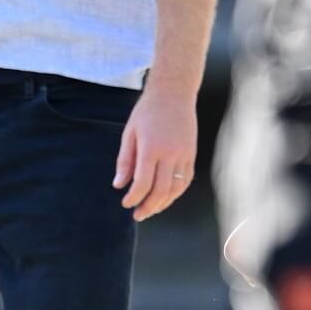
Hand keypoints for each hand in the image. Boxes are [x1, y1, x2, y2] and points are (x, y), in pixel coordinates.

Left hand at [113, 84, 196, 221]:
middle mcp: (170, 154)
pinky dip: (175, 193)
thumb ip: (125, 160)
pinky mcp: (191, 155)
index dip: (134, 197)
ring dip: (163, 203)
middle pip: (161, 190)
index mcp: (151, 147)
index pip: (143, 182)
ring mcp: (184, 155)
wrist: (173, 94)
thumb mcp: (129, 132)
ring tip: (150, 210)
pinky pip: (185, 180)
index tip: (126, 204)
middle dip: (149, 206)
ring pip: (175, 189)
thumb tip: (119, 185)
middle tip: (138, 215)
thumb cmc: (146, 112)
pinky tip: (165, 198)